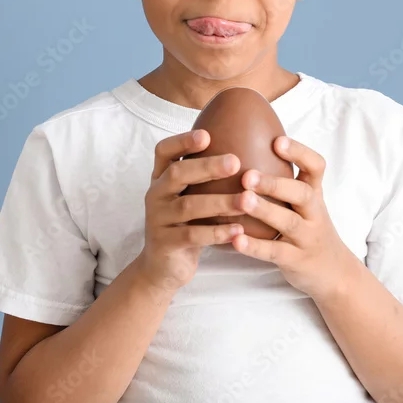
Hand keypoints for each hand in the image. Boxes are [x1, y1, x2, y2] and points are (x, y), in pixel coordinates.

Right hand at [135, 129, 246, 296]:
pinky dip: (217, 232)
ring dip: (220, 202)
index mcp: (161, 179)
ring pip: (188, 206)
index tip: (206, 135)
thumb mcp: (189, 198)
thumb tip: (243, 151)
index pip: (164, 151)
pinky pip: (192, 236)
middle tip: (235, 162)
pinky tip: (239, 231)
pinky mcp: (165, 244)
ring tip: (246, 200)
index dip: (182, 141)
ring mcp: (158, 219)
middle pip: (177, 174)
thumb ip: (204, 178)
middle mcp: (156, 195)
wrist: (162, 267)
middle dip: (207, 166)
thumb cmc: (185, 225)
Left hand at [229, 135, 356, 300]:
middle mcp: (314, 213)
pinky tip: (235, 240)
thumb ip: (282, 180)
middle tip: (247, 175)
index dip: (299, 152)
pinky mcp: (296, 261)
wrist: (333, 272)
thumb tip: (243, 143)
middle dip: (274, 183)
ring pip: (288, 222)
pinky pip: (275, 253)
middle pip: (301, 193)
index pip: (316, 167)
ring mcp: (307, 238)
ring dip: (264, 210)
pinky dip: (255, 247)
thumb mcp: (302, 203)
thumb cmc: (307, 227)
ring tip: (242, 200)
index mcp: (314, 193)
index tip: (276, 141)